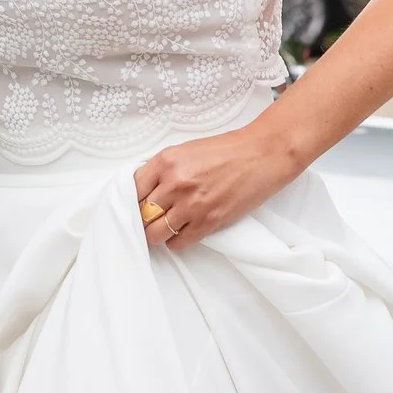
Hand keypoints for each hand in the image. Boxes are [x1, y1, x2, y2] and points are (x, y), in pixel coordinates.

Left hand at [131, 122, 305, 250]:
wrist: (261, 154)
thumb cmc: (225, 150)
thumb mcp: (185, 150)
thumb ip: (163, 169)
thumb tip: (143, 190)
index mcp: (166, 161)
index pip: (132, 189)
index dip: (131, 200)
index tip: (134, 205)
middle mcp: (175, 183)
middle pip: (142, 214)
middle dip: (142, 219)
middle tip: (147, 221)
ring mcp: (191, 204)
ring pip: (156, 233)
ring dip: (156, 234)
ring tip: (162, 230)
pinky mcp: (209, 221)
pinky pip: (179, 243)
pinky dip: (176, 241)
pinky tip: (181, 233)